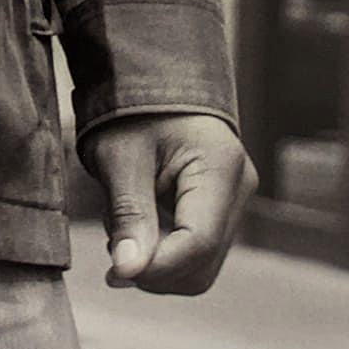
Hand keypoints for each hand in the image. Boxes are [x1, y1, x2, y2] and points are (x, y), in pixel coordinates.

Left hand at [78, 112, 257, 294]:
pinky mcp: (220, 206)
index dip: (156, 268)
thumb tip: (127, 272)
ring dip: (157, 261)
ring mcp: (233, 198)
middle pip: (202, 261)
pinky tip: (136, 225)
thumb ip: (128, 215)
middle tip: (110, 248)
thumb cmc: (130, 106)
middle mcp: (238, 186)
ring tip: (120, 226)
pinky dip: (163, 249)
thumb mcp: (119, 156)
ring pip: (200, 262)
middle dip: (155, 268)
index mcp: (220, 166)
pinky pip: (197, 248)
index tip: (114, 273)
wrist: (145, 75)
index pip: (197, 242)